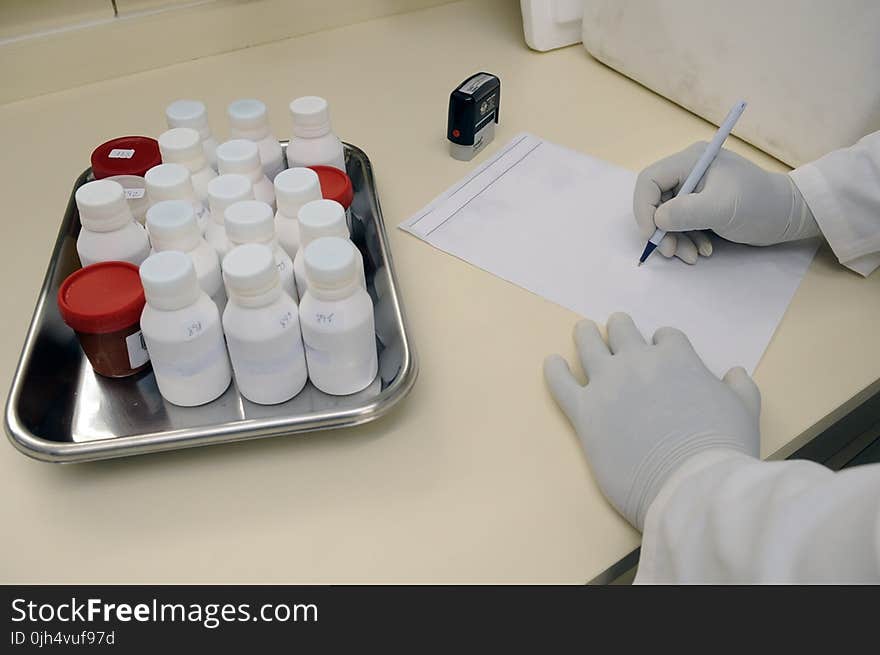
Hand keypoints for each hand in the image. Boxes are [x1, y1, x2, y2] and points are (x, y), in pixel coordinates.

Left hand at [543, 313, 759, 528]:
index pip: (665, 337)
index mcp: (676, 357)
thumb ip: (740, 387)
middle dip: (620, 328)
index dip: (663, 343)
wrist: (689, 484)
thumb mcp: (745, 411)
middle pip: (622, 330)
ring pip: (588, 345)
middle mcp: (638, 362)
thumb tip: (735, 373)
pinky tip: (553, 363)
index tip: (661, 351)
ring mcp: (608, 385)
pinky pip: (561, 383)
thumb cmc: (722, 449)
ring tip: (583, 330)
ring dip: (586, 335)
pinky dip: (554, 370)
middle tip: (615, 328)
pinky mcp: (584, 412)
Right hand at [633, 143, 819, 263]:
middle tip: (671, 252)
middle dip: (661, 230)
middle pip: (655, 202)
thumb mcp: (723, 207)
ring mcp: (694, 190)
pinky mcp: (701, 207)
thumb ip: (687, 212)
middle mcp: (689, 172)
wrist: (790, 216)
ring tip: (693, 256)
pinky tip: (703, 251)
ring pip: (666, 217)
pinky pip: (680, 225)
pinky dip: (686, 240)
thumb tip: (657, 219)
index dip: (644, 208)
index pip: (650, 181)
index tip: (652, 234)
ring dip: (675, 240)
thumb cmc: (760, 204)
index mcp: (691, 161)